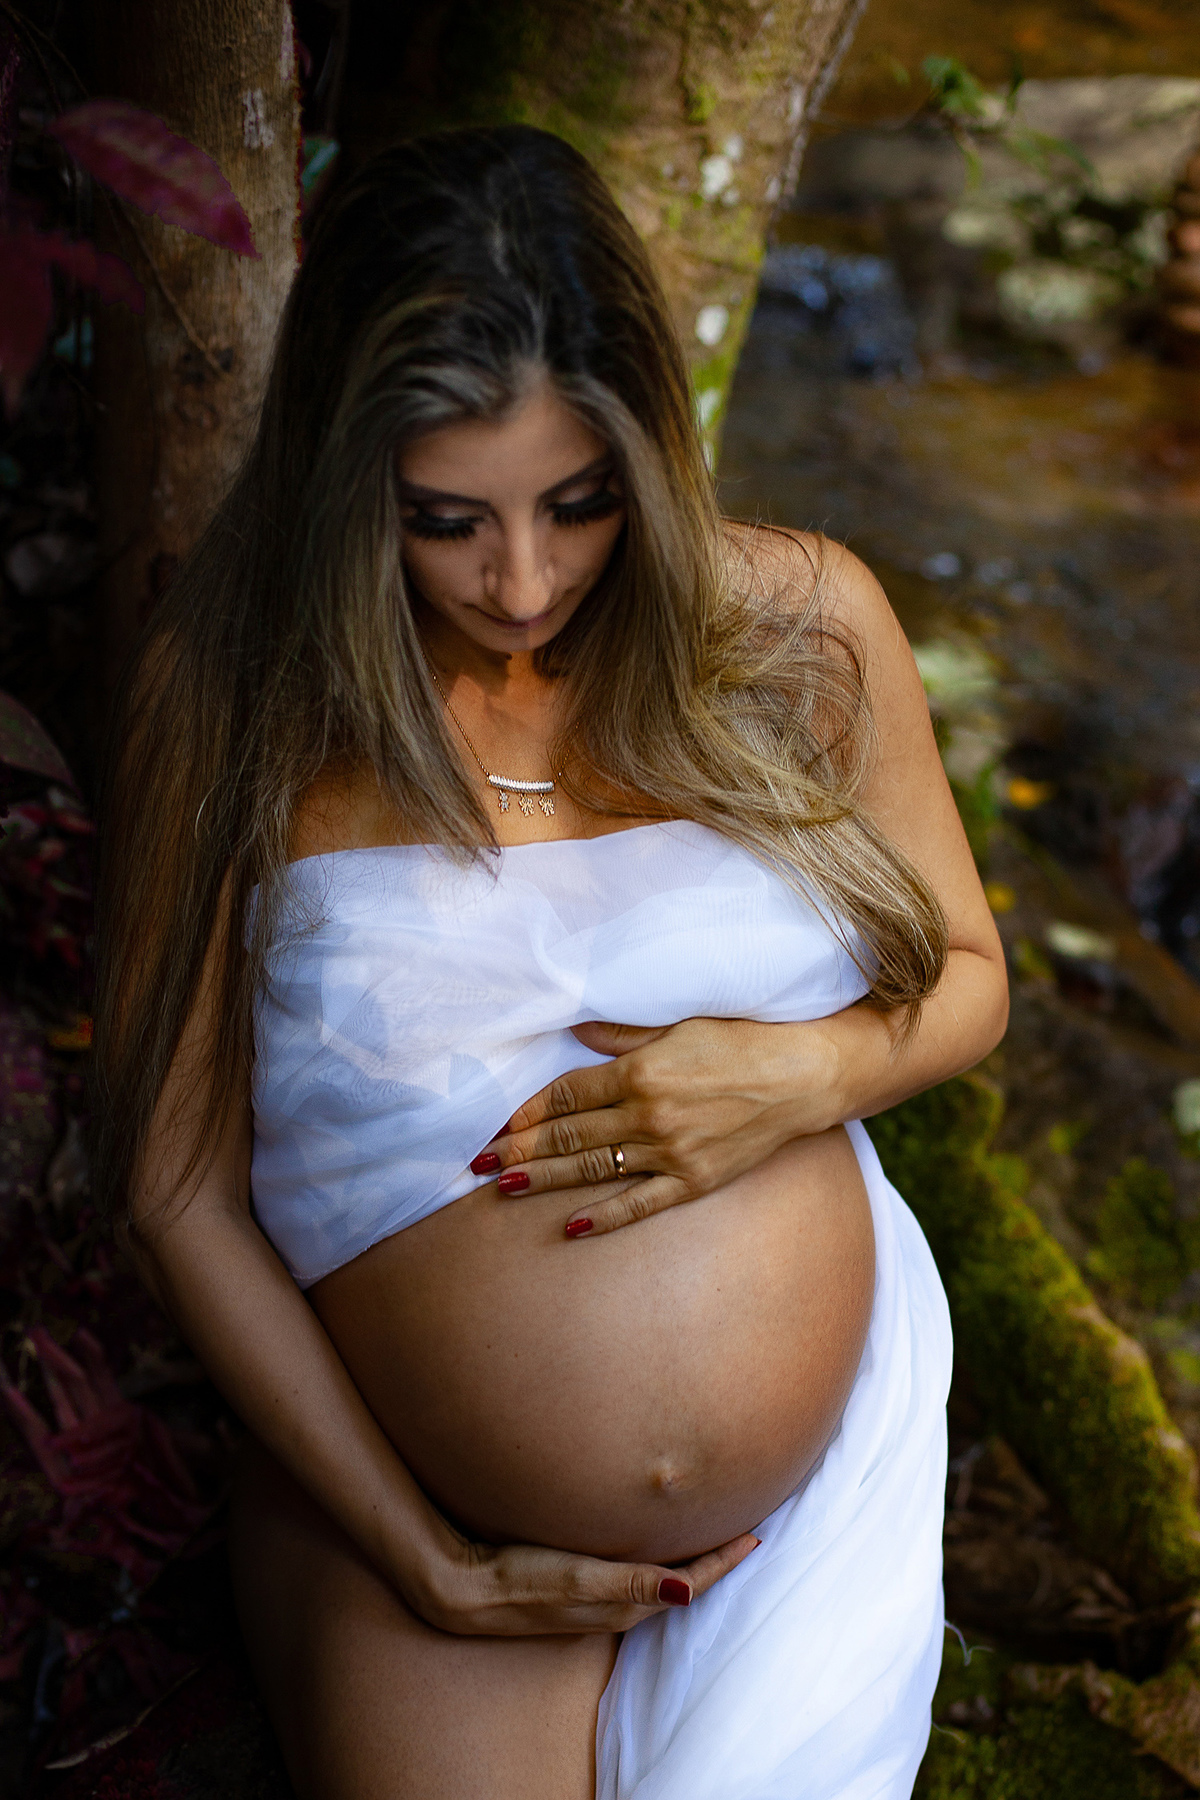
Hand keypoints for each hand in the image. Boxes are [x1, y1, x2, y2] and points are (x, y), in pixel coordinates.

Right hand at [414, 1526, 760, 1636]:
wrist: (460, 1589)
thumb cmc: (518, 1578)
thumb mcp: (577, 1577)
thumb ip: (630, 1581)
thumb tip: (689, 1588)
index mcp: (622, 1604)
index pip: (690, 1582)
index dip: (724, 1560)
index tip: (756, 1535)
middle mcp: (615, 1606)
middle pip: (682, 1585)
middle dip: (715, 1563)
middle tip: (745, 1533)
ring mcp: (595, 1600)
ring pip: (658, 1582)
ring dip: (688, 1562)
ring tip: (712, 1538)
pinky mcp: (577, 1589)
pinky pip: (632, 1580)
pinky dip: (656, 1563)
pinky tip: (652, 1548)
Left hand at [475, 1015, 841, 1235]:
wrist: (804, 1076)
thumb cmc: (742, 1040)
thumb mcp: (680, 1024)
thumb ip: (625, 1033)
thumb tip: (577, 1032)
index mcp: (641, 1071)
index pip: (566, 1094)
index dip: (527, 1111)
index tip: (497, 1124)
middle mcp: (649, 1114)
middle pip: (570, 1135)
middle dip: (520, 1149)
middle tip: (478, 1162)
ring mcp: (671, 1152)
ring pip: (594, 1170)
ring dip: (545, 1180)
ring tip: (504, 1187)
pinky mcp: (695, 1180)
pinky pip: (640, 1203)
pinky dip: (605, 1217)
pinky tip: (571, 1226)